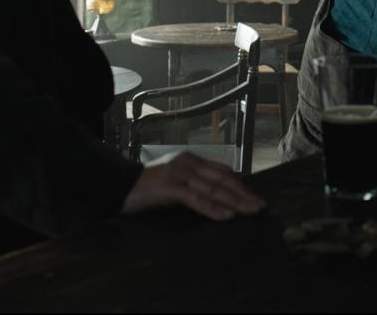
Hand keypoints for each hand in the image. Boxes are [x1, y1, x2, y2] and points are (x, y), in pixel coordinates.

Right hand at [121, 152, 264, 219]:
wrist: (117, 186)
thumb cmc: (146, 188)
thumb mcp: (174, 182)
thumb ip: (193, 185)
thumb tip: (219, 199)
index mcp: (190, 160)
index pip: (222, 172)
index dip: (240, 185)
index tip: (254, 198)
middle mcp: (187, 164)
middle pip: (222, 179)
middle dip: (243, 194)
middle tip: (260, 207)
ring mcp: (178, 174)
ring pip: (213, 189)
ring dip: (235, 201)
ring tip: (250, 211)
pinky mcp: (169, 187)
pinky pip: (196, 199)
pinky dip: (213, 208)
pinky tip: (226, 216)